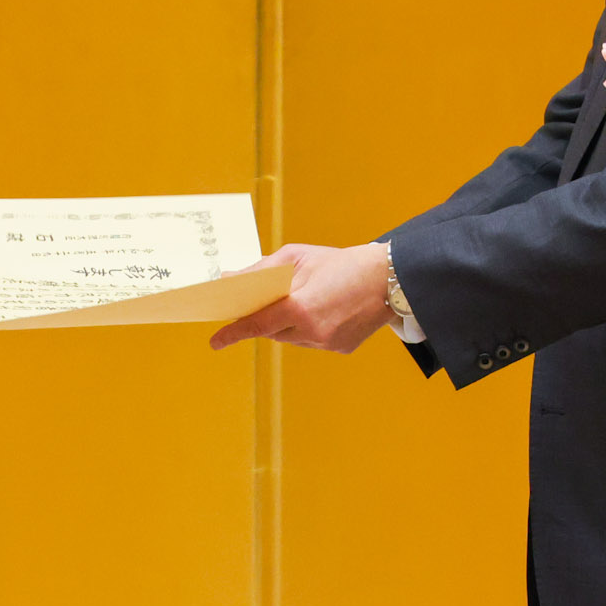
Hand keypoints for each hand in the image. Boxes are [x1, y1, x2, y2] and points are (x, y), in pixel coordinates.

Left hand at [207, 242, 394, 354]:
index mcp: (301, 307)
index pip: (257, 325)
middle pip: (273, 332)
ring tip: (304, 301)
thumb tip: (231, 280)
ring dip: (288, 324)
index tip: (215, 341)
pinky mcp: (341, 349)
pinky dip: (309, 329)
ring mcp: (328, 343)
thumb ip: (261, 270)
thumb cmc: (341, 262)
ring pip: (292, 339)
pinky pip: (313, 342)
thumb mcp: (297, 257)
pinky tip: (324, 310)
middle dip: (265, 319)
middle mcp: (313, 331)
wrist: (389, 278)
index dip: (234, 333)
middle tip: (265, 304)